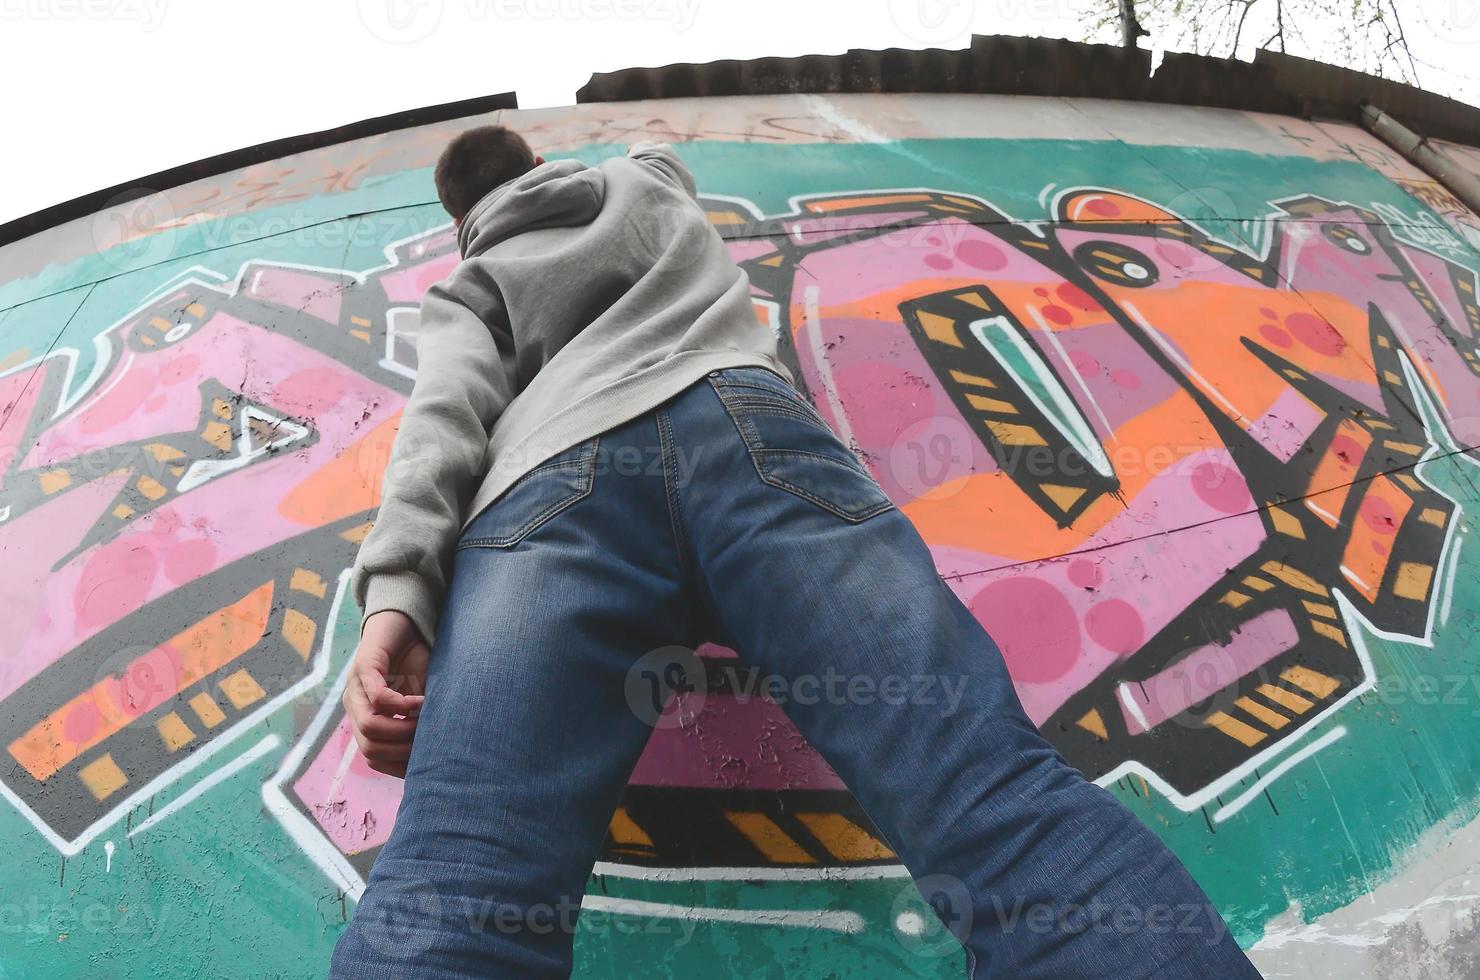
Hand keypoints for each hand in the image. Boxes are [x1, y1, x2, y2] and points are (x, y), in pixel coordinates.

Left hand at [344, 610, 429, 777]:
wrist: (405, 622)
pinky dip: (402, 705)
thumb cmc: (416, 662)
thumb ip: (421, 723)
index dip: (400, 766)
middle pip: (369, 750)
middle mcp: (356, 707)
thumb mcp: (422, 700)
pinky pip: (378, 698)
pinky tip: (422, 700)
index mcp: (366, 719)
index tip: (426, 765)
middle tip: (429, 743)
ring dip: (402, 730)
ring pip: (369, 727)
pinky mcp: (363, 668)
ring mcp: (356, 689)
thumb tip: (437, 755)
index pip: (374, 758)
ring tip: (425, 722)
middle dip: (402, 752)